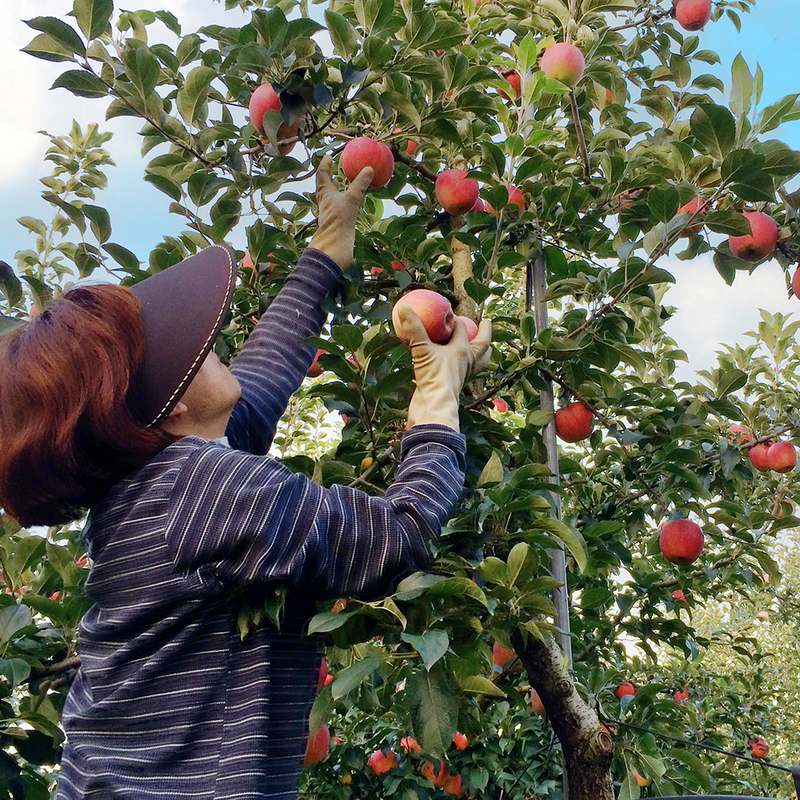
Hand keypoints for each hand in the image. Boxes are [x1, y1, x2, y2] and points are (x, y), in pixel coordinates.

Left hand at [309, 155, 372, 269]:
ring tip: (345, 185)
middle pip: (325, 186)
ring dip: (337, 190)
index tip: (328, 157)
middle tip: (336, 169)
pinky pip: (340, 207)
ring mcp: (330, 212)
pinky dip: (345, 201)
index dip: (325, 164)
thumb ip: (360, 184)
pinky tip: (352, 204)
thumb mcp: (352, 198)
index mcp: (325, 193)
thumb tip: (369, 168)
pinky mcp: (337, 222)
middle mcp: (325, 202)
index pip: (322, 174)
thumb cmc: (339, 220)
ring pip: (332, 197)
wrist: (334, 245)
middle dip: (330, 177)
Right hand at [396, 308, 491, 430]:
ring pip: (477, 362)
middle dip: (485, 333)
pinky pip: (462, 372)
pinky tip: (454, 365)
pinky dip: (461, 366)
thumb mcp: (421, 351)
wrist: (434, 407)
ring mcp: (462, 375)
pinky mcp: (453, 386)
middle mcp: (466, 362)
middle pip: (483, 346)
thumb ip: (413, 329)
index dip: (455, 319)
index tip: (449, 313)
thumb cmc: (432, 378)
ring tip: (480, 346)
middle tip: (486, 322)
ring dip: (481, 352)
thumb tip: (403, 307)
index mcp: (462, 350)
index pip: (463, 328)